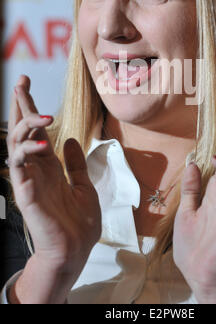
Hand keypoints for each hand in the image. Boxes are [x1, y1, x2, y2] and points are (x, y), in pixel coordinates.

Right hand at [7, 75, 100, 279]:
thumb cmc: (79, 221)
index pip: (37, 130)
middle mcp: (36, 168)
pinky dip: (27, 152)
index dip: (32, 107)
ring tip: (43, 114)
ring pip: (17, 144)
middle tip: (21, 82)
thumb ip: (76, 163)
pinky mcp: (25, 193)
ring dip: (26, 125)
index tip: (28, 84)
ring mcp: (28, 179)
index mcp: (49, 165)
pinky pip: (20, 167)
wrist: (76, 249)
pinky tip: (42, 143)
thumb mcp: (84, 184)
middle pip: (23, 130)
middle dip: (20, 106)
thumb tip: (73, 139)